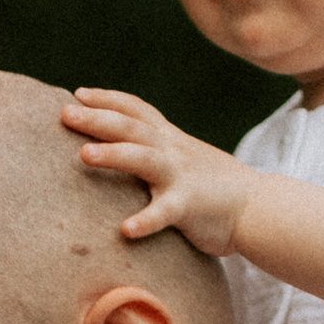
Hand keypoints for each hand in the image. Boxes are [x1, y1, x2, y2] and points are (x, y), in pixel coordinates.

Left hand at [61, 87, 248, 255]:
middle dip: (97, 118)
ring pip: (144, 159)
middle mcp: (173, 151)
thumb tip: (124, 146)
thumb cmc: (214, 187)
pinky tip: (125, 230)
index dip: (107, 99)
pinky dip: (146, 220)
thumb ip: (156, 149)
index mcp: (170, 140)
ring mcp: (181, 176)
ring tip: (84, 154)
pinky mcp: (190, 206)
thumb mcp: (183, 158)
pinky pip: (165, 212)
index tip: (78, 94)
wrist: (258, 207)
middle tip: (64, 113)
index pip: (136, 110)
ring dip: (114, 155)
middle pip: (131, 127)